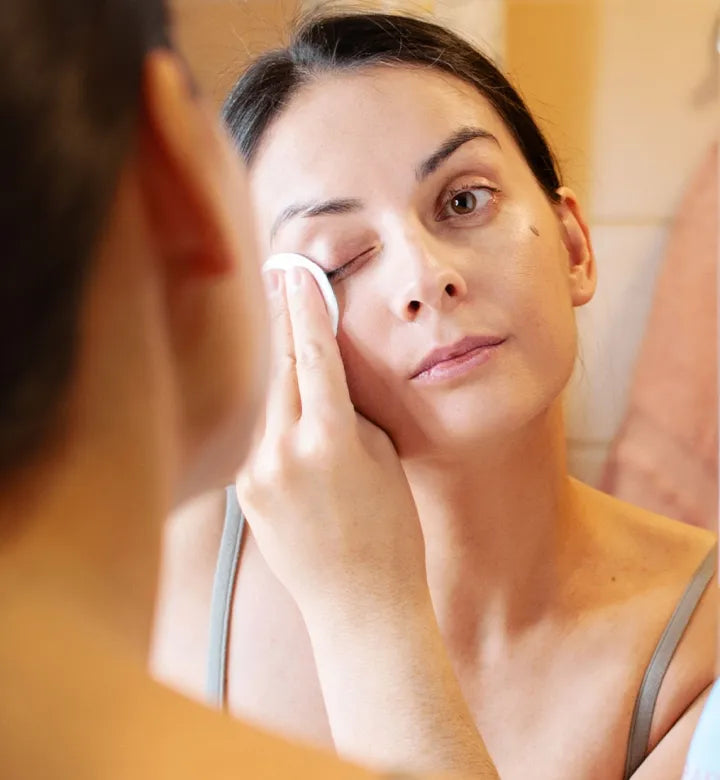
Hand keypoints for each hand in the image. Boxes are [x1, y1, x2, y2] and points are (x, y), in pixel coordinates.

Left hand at [236, 266, 427, 618]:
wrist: (361, 606)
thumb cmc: (392, 532)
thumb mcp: (384, 459)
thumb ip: (348, 415)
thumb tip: (325, 382)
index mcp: (329, 439)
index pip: (312, 355)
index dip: (304, 308)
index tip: (295, 271)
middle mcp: (283, 452)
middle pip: (283, 373)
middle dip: (288, 332)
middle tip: (287, 288)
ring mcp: (258, 475)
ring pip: (273, 409)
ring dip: (290, 390)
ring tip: (310, 382)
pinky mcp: (246, 494)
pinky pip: (265, 443)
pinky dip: (283, 430)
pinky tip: (303, 443)